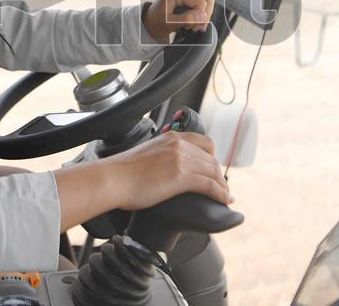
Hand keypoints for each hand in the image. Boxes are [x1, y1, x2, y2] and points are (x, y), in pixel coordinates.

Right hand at [104, 131, 232, 210]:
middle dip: (219, 174)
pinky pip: (210, 185)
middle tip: (222, 187)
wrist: (112, 179)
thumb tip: (163, 169)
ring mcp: (181, 159)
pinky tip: (225, 201)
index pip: (204, 142)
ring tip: (226, 197)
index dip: (213, 157)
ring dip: (223, 185)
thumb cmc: (121, 172)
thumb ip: (159, 157)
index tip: (214, 169)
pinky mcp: (181, 176)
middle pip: (211, 159)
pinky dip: (221, 193)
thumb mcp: (145, 155)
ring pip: (213, 172)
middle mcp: (179, 145)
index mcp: (171, 137)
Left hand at [142, 0, 214, 43]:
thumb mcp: (169, 23)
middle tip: (196, 28)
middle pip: (207, 0)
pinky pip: (203, 3)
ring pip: (207, 1)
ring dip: (204, 15)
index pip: (201, 2)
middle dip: (205, 16)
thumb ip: (186, 19)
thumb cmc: (156, 21)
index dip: (201, 17)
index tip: (194, 27)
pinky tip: (193, 22)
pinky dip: (201, 14)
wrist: (150, 22)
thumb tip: (202, 16)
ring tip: (193, 25)